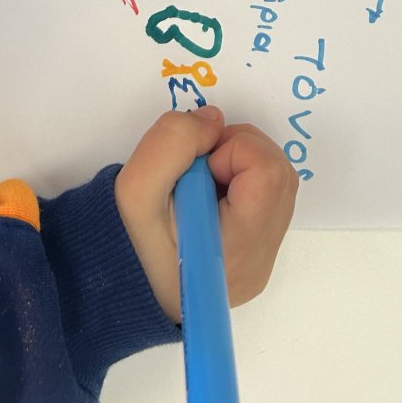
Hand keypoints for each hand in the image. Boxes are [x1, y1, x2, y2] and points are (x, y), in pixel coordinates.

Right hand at [115, 106, 297, 322]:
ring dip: (239, 163)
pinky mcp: (260, 251)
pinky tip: (209, 196)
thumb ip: (174, 140)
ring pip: (277, 181)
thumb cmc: (127, 241)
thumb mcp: (136, 185)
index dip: (231, 151)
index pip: (266, 174)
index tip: (196, 170)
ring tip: (200, 184)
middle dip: (237, 151)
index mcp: (231, 252)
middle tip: (197, 170)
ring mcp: (263, 259)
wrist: (123, 280)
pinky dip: (242, 180)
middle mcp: (257, 261)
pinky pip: (270, 197)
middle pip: (278, 173)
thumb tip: (215, 122)